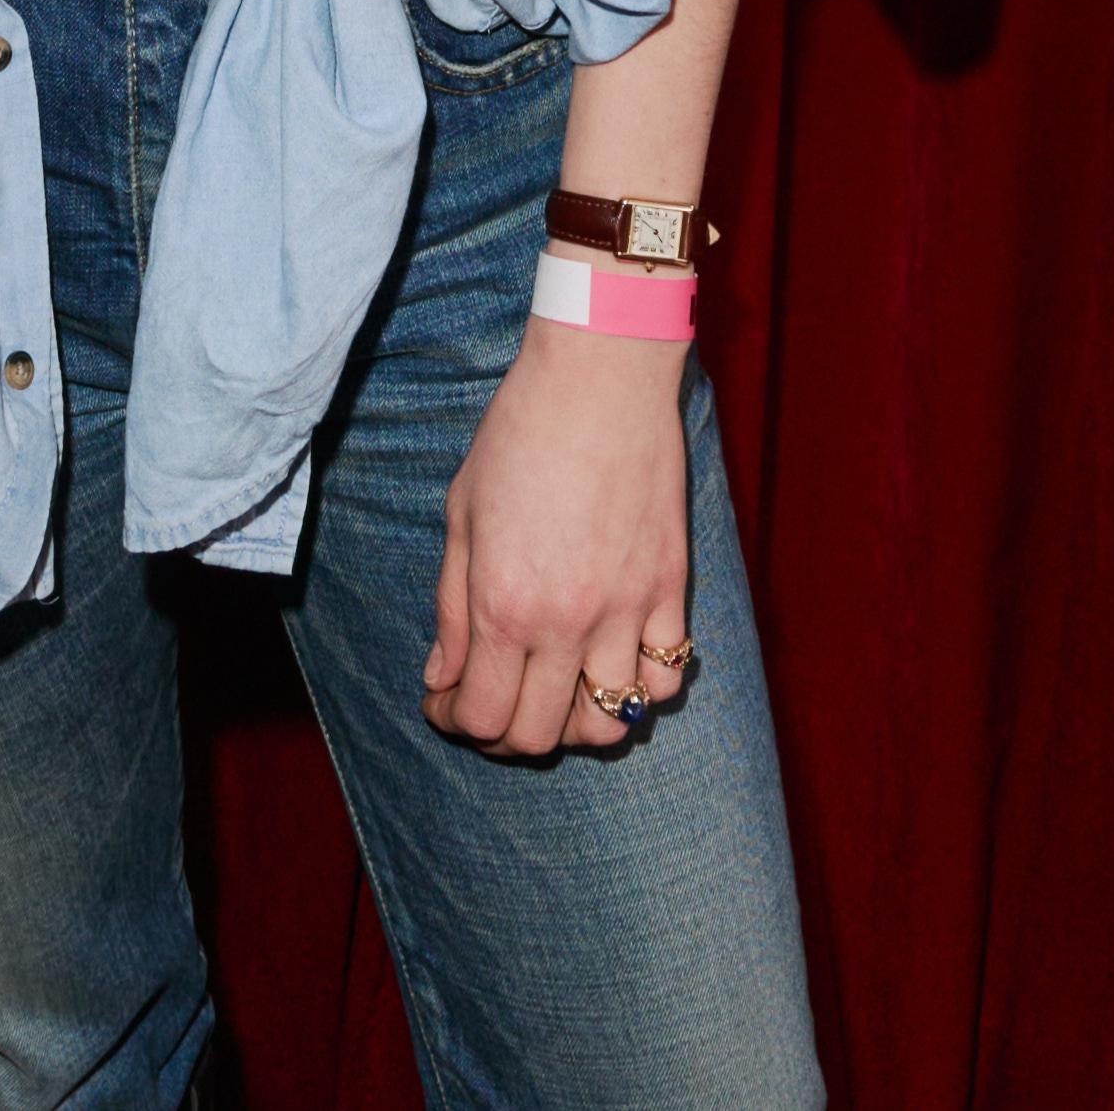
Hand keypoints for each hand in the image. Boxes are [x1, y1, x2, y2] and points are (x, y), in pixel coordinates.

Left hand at [422, 314, 691, 756]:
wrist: (599, 376)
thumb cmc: (518, 433)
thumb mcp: (461, 513)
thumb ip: (451, 606)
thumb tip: (442, 678)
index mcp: (504, 604)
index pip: (482, 716)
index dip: (455, 721)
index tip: (446, 700)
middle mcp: (567, 621)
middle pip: (539, 736)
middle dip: (504, 734)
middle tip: (491, 700)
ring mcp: (627, 610)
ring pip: (610, 725)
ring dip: (574, 724)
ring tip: (554, 688)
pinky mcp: (670, 589)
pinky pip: (667, 677)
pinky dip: (640, 687)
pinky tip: (614, 659)